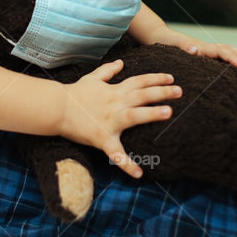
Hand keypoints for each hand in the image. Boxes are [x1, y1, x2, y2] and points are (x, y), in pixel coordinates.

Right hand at [59, 59, 181, 177]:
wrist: (57, 107)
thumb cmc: (75, 93)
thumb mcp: (93, 78)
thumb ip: (108, 71)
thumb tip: (121, 62)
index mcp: (116, 90)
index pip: (140, 81)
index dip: (156, 78)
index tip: (171, 78)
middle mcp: (116, 103)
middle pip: (142, 95)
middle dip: (162, 92)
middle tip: (179, 91)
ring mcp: (110, 120)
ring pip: (134, 116)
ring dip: (151, 114)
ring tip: (168, 112)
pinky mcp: (102, 137)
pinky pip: (116, 153)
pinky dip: (126, 165)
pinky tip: (138, 174)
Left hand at [148, 25, 236, 68]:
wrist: (160, 37)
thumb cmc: (165, 42)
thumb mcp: (172, 45)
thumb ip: (183, 46)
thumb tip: (195, 50)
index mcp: (201, 47)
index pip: (220, 52)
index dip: (231, 58)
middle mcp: (206, 48)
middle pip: (228, 50)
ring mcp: (206, 51)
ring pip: (227, 51)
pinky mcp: (205, 55)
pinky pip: (221, 56)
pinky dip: (233, 58)